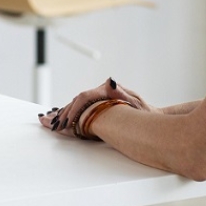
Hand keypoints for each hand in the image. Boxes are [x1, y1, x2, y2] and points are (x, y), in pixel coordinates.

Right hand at [37, 77, 154, 136]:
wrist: (152, 116)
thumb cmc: (146, 113)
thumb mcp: (136, 104)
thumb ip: (121, 94)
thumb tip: (110, 81)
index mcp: (107, 91)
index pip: (84, 97)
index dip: (73, 109)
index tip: (66, 121)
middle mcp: (103, 92)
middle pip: (78, 101)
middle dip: (65, 113)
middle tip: (53, 125)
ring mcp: (101, 98)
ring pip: (78, 104)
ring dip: (65, 113)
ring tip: (52, 122)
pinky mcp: (101, 105)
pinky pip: (83, 109)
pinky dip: (72, 114)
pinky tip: (64, 120)